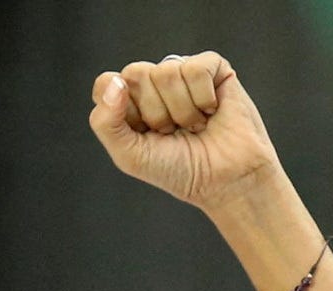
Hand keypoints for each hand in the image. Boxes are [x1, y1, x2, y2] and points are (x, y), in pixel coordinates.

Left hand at [88, 52, 282, 212]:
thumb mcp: (130, 156)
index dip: (124, 110)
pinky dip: (204, 98)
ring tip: (196, 126)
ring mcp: (182, 72)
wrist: (227, 181)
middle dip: (156, 113)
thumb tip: (115, 82)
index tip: (145, 134)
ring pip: (166, 72)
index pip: (106, 83)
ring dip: (183, 111)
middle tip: (175, 132)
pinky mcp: (212, 68)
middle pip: (135, 74)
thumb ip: (105, 122)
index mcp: (130, 101)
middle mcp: (153, 83)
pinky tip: (212, 112)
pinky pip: (195, 69)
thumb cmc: (181, 171)